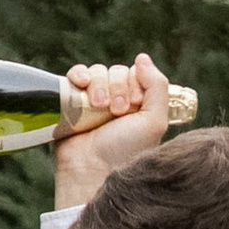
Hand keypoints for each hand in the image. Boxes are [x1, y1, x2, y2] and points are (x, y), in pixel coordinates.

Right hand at [55, 51, 172, 207]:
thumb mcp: (154, 121)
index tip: (133, 105)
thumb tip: (142, 57)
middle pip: (116, 72)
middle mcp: (115, 101)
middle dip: (118, 87)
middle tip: (117, 112)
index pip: (136, 74)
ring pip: (97, 72)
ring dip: (100, 84)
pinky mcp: (70, 103)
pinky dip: (79, 74)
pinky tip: (82, 85)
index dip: (134, 83)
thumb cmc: (125, 151)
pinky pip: (75, 75)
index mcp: (136, 105)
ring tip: (99, 106)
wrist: (91, 171)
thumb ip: (158, 86)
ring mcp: (91, 102)